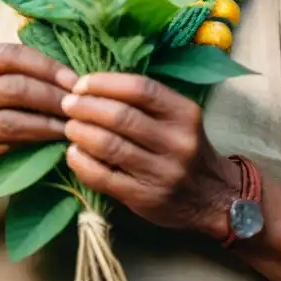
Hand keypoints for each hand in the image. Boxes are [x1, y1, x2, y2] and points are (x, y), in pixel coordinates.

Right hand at [0, 43, 78, 190]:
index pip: (10, 54)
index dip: (46, 65)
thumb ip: (15, 73)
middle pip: (16, 86)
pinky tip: (57, 141)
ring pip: (15, 119)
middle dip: (54, 95)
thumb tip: (70, 74)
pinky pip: (10, 144)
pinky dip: (38, 141)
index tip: (75, 79)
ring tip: (74, 124)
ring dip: (50, 121)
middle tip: (80, 104)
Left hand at [61, 73, 240, 238]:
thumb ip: (145, 104)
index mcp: (184, 114)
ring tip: (69, 127)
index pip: (141, 88)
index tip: (81, 84)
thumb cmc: (186, 149)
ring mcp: (161, 172)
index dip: (105, 83)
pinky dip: (82, 162)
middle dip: (86, 107)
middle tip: (68, 105)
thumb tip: (94, 87)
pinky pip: (104, 177)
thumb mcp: (179, 119)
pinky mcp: (145, 197)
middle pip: (121, 116)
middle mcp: (176, 141)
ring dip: (81, 132)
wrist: (212, 197)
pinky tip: (74, 153)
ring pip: (110, 145)